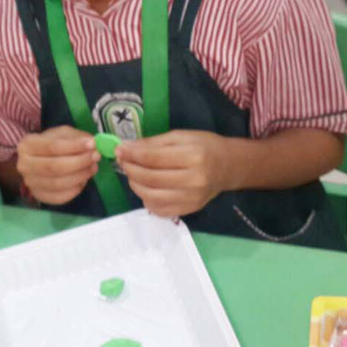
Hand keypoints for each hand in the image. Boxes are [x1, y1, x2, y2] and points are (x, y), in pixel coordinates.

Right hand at [16, 126, 98, 205]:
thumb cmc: (51, 144)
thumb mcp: (62, 134)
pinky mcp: (39, 196)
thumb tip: (92, 144)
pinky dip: (75, 190)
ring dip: (80, 176)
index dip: (74, 146)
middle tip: (96, 157)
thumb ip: (77, 137)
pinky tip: (82, 181)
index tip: (92, 144)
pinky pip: (60, 197)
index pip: (52, 147)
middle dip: (79, 162)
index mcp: (27, 145)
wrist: (37, 161)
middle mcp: (24, 165)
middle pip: (55, 167)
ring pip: (58, 183)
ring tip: (92, 167)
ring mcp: (30, 183)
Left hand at [116, 131, 231, 217]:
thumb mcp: (181, 136)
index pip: (153, 158)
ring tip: (132, 174)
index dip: (132, 154)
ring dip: (135, 185)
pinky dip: (146, 199)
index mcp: (194, 157)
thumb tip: (126, 148)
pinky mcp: (189, 210)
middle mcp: (194, 181)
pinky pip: (159, 209)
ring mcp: (191, 199)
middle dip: (130, 169)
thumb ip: (153, 143)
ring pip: (151, 196)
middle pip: (150, 178)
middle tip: (123, 161)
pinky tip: (146, 187)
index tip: (119, 150)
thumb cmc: (204, 147)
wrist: (228, 167)